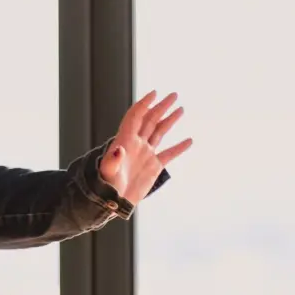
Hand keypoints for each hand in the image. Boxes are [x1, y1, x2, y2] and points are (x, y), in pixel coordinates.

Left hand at [98, 90, 192, 206]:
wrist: (113, 201)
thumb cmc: (106, 185)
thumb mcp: (107, 172)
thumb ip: (112, 160)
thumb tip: (118, 149)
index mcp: (124, 141)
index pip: (135, 117)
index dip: (143, 105)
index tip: (154, 93)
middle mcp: (136, 144)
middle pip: (150, 120)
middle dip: (161, 107)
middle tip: (173, 95)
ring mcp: (145, 154)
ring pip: (159, 133)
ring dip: (169, 120)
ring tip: (181, 108)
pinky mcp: (153, 166)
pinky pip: (168, 154)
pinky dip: (179, 148)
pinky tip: (189, 141)